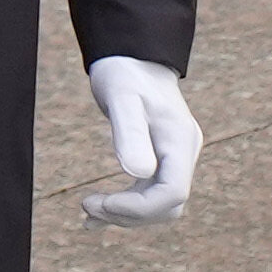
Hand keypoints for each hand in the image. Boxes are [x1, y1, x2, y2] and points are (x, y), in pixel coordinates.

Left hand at [84, 55, 200, 224]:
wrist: (132, 56)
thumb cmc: (125, 73)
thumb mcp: (122, 99)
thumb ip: (129, 134)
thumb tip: (138, 173)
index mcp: (180, 141)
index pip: (173, 194)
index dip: (138, 208)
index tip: (100, 203)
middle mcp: (183, 153)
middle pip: (167, 206)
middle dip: (128, 213)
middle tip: (88, 206)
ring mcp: (174, 158)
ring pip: (158, 204)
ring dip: (124, 213)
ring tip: (88, 208)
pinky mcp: (160, 159)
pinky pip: (148, 194)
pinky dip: (124, 207)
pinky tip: (94, 216)